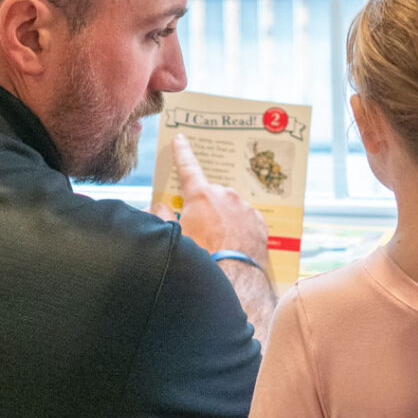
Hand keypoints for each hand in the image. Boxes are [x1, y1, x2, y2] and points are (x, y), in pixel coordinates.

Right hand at [166, 134, 268, 262]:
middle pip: (209, 195)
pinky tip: (233, 245)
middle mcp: (225, 195)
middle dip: (204, 207)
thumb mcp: (175, 237)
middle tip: (200, 229)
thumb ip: (161, 217)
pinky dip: (239, 228)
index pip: (187, 167)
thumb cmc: (202, 258)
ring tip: (218, 243)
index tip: (180, 139)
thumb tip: (158, 207)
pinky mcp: (259, 222)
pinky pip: (245, 220)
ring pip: (230, 208)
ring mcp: (245, 208)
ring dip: (223, 219)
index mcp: (201, 196)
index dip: (181, 152)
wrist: (235, 278)